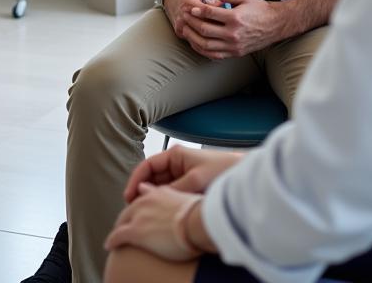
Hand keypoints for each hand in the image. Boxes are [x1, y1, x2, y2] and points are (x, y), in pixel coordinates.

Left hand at [105, 183, 201, 259]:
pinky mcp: (135, 231)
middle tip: (125, 226)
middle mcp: (147, 201)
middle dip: (127, 218)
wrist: (196, 223)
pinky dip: (112, 240)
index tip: (141, 212)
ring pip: (122, 221)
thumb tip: (173, 199)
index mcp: (160, 193)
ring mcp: (139, 216)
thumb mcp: (187, 200)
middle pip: (130, 209)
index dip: (142, 206)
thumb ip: (174, 197)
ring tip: (116, 237)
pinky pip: (117, 236)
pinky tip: (109, 245)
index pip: (145, 197)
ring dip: (119, 228)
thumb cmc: (198, 215)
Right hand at [123, 147, 242, 203]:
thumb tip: (151, 198)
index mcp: (175, 155)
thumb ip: (172, 189)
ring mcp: (182, 177)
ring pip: (160, 189)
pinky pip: (171, 196)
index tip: (128, 197)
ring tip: (144, 215)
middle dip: (142, 193)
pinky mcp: (189, 188)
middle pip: (151, 179)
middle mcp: (176, 165)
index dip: (135, 180)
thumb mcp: (194, 180)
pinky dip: (163, 204)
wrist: (243, 176)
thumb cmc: (222, 171)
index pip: (147, 166)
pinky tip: (160, 215)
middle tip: (134, 211)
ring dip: (152, 200)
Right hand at [161, 0, 226, 39]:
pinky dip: (206, 42)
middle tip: (232, 28)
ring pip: (200, 38)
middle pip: (205, 28)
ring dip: (213, 38)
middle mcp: (183, 18)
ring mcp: (181, 28)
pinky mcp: (180, 33)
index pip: (209, 14)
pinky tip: (218, 42)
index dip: (221, 14)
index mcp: (189, 5)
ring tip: (227, 36)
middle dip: (219, 28)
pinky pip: (194, 41)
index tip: (231, 13)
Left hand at [183, 0, 285, 57]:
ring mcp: (234, 46)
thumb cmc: (259, 9)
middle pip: (205, 29)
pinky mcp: (235, 53)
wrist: (275, 25)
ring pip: (206, 44)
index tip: (190, 7)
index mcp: (235, 18)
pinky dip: (202, 50)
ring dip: (193, 37)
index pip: (210, 13)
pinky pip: (214, 54)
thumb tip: (207, 0)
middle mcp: (233, 34)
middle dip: (192, 22)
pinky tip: (196, 43)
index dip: (197, 10)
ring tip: (186, 30)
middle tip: (184, 17)